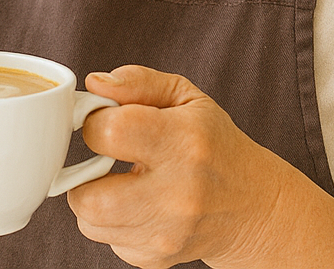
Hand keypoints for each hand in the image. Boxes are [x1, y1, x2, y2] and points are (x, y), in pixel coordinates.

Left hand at [67, 65, 289, 268]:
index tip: (105, 122)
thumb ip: (138, 83)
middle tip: (102, 161)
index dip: (95, 123)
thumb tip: (94, 84)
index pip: (109, 132)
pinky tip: (138, 206)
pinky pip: (108, 242)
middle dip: (82, 174)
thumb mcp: (186, 98)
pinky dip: (114, 223)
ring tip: (120, 182)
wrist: (252, 206)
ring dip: (93, 199)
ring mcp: (168, 232)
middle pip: (89, 197)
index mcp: (184, 142)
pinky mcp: (158, 257)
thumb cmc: (214, 144)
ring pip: (90, 223)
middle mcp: (177, 194)